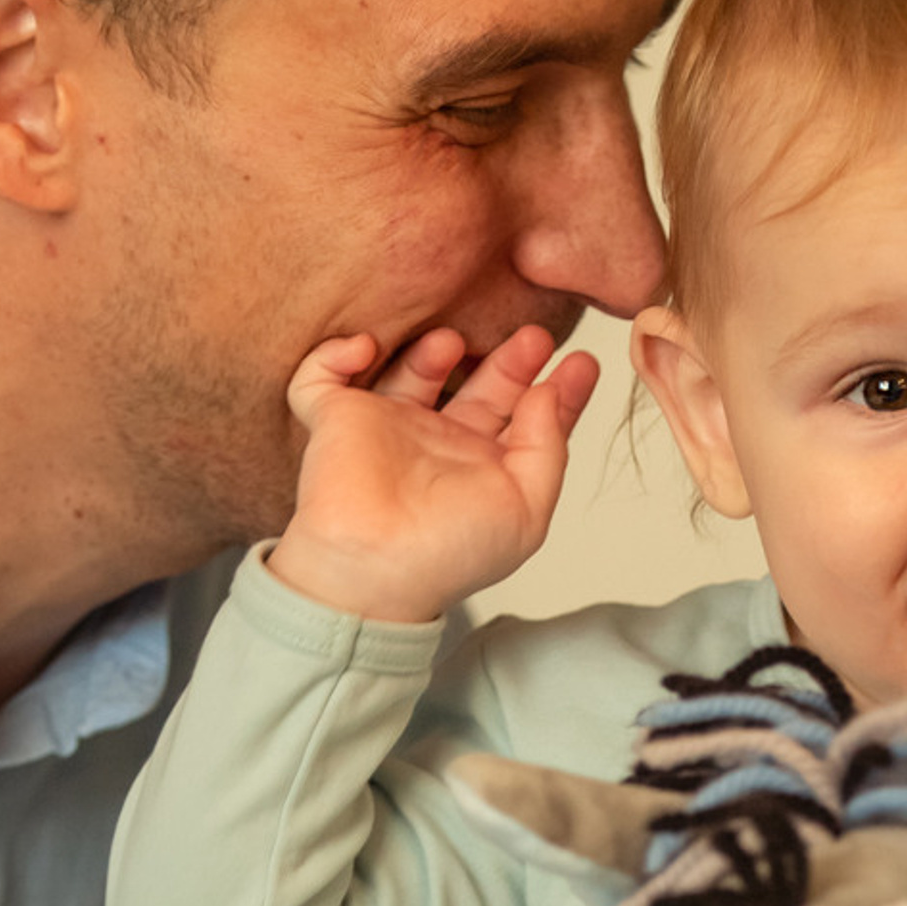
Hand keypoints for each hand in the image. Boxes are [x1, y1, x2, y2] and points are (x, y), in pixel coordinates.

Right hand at [265, 324, 599, 623]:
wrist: (375, 569)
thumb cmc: (450, 553)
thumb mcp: (527, 508)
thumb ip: (547, 447)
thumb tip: (550, 391)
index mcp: (484, 466)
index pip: (526, 417)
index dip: (556, 390)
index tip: (583, 362)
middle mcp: (439, 442)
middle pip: (480, 385)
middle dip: (510, 358)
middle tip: (535, 336)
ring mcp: (387, 427)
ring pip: (411, 369)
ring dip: (431, 349)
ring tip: (452, 343)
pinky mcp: (337, 419)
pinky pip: (323, 375)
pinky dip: (335, 354)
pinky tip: (366, 346)